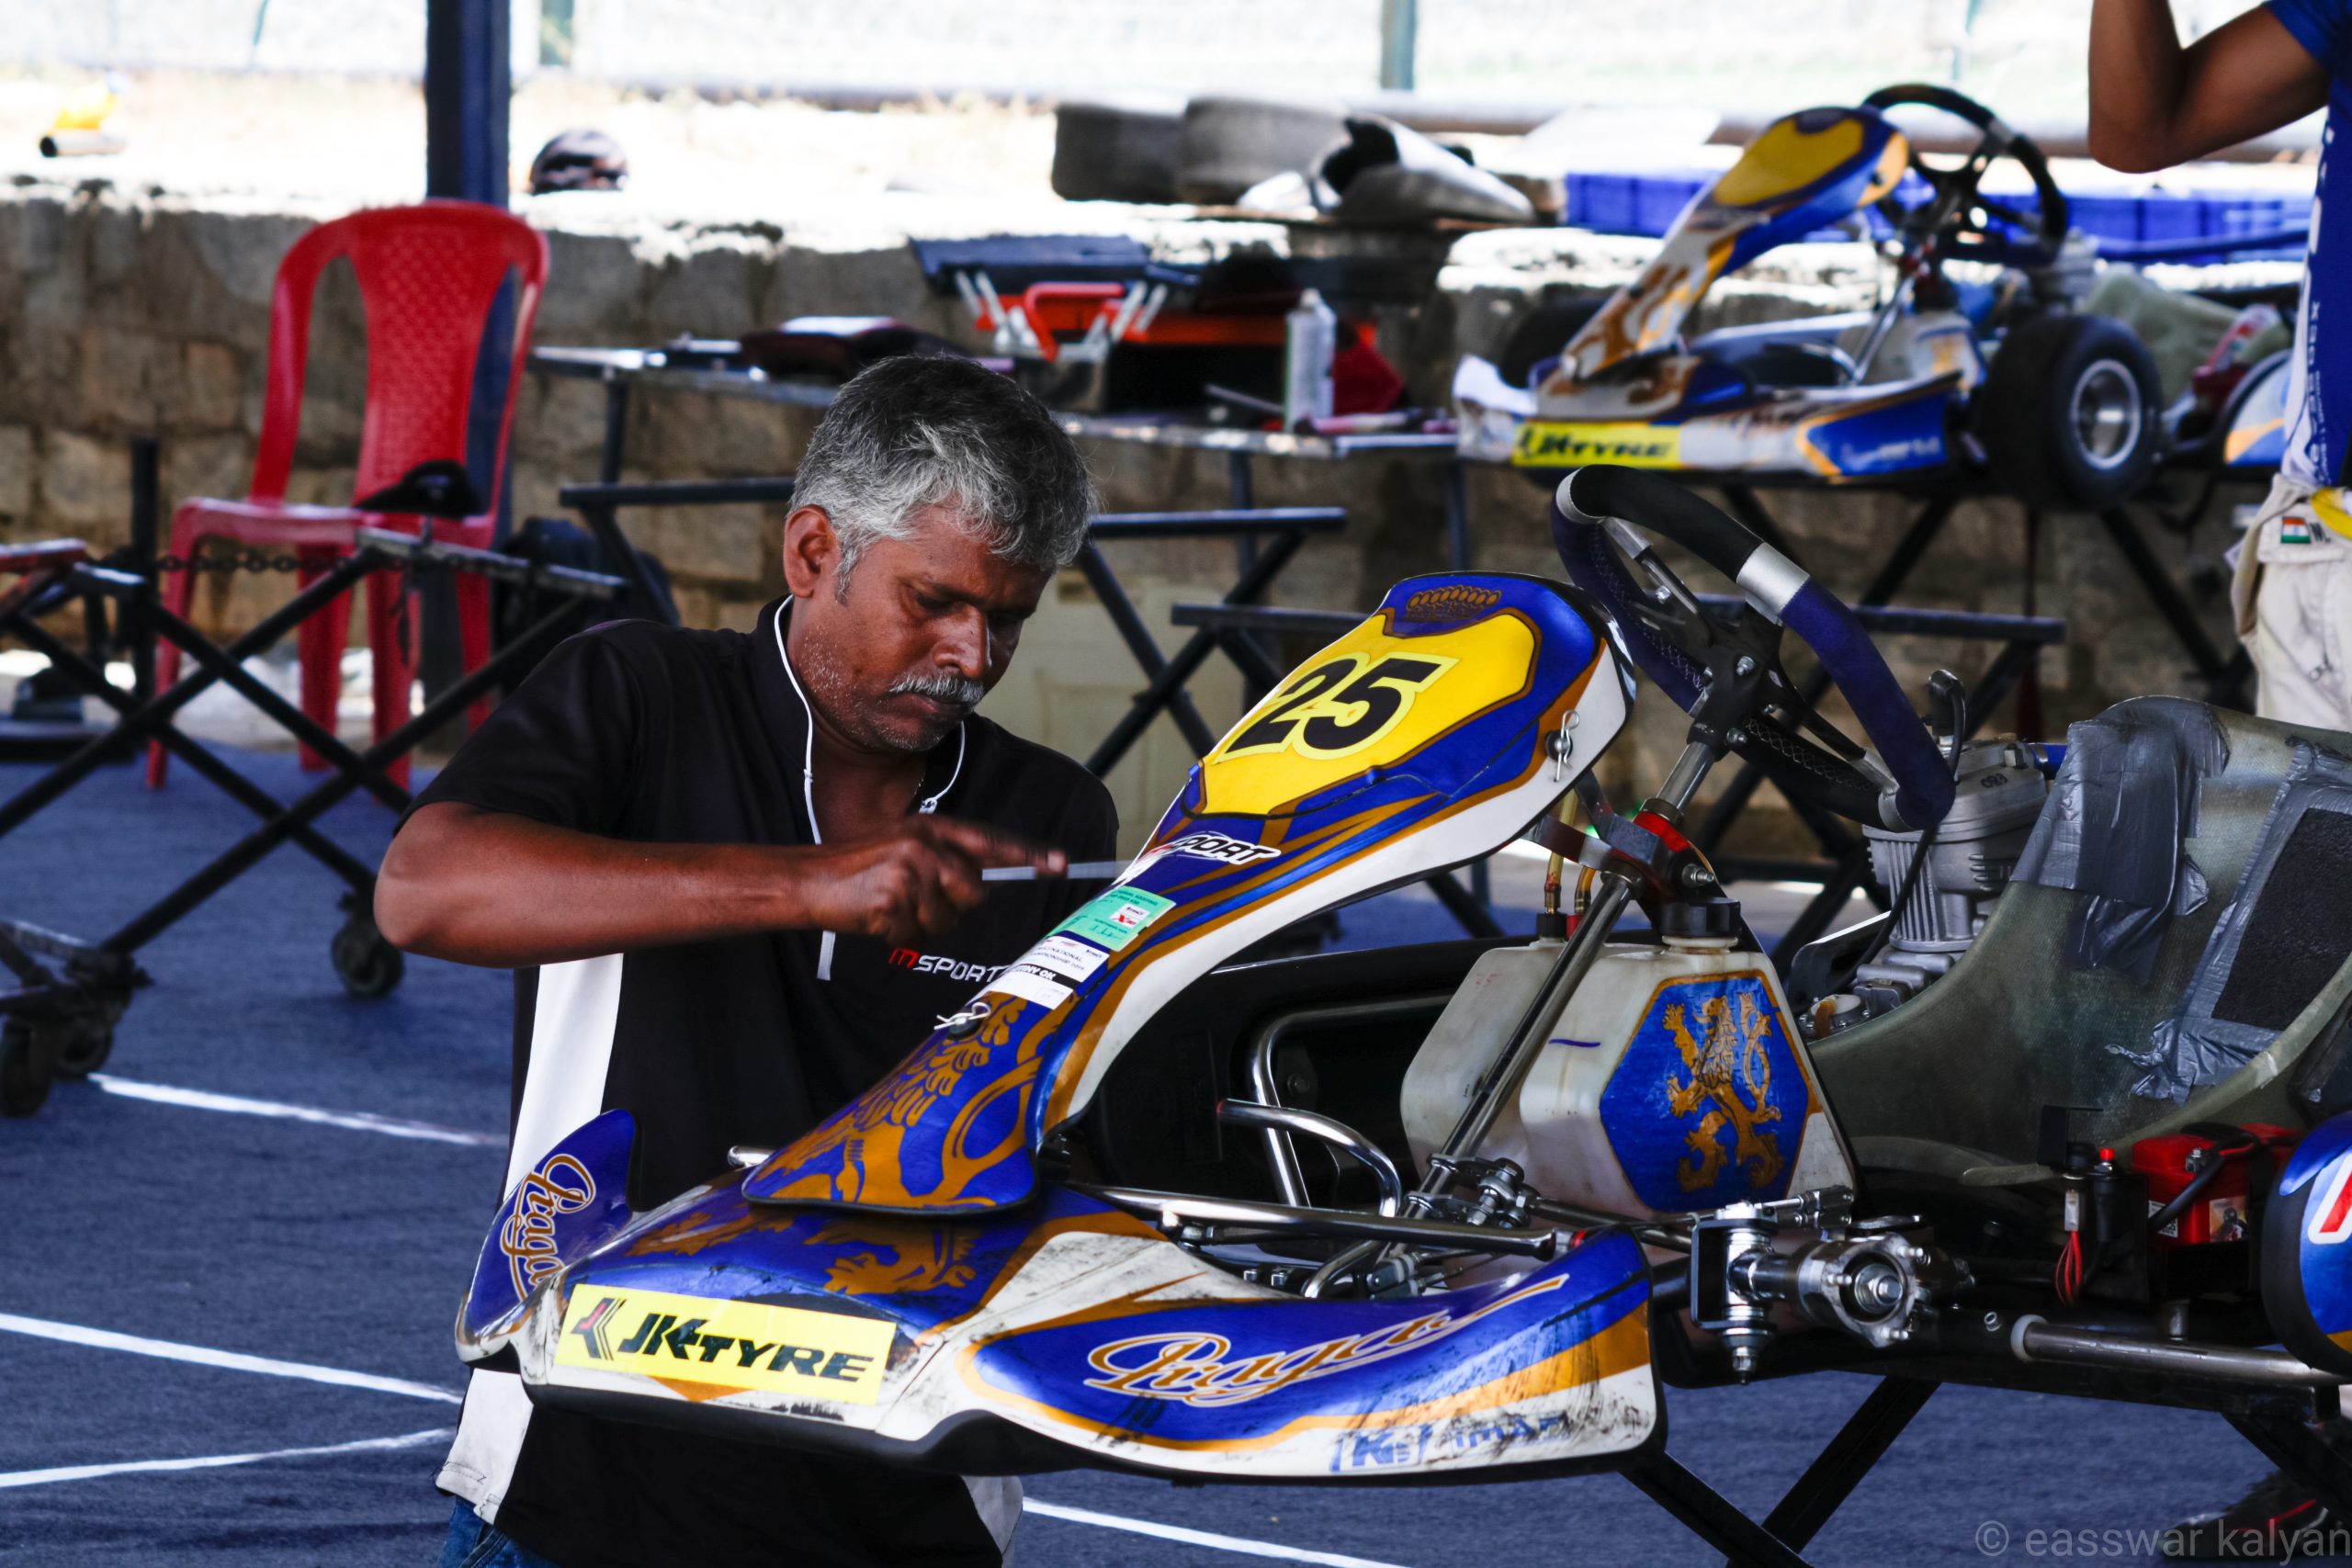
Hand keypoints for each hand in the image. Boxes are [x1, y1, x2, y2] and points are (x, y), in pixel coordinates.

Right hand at [796, 817, 1062, 943]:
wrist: (809, 879)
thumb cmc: (859, 870)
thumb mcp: (903, 847)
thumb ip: (943, 859)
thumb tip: (983, 885)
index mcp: (929, 828)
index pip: (990, 841)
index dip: (1028, 854)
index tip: (1061, 863)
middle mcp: (924, 845)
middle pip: (974, 892)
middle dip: (953, 907)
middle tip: (918, 902)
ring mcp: (908, 873)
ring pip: (946, 920)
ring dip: (922, 925)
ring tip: (892, 907)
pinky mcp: (892, 901)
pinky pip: (916, 935)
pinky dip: (899, 936)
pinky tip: (878, 919)